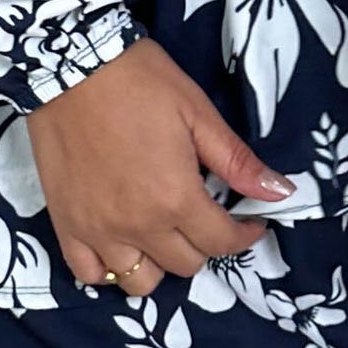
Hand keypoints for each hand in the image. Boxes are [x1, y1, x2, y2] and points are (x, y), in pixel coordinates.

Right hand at [27, 37, 292, 294]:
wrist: (70, 64)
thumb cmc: (140, 83)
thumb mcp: (198, 113)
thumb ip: (238, 162)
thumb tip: (281, 193)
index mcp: (176, 198)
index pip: (221, 242)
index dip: (244, 236)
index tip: (249, 223)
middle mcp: (138, 225)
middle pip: (185, 265)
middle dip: (204, 245)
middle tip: (203, 217)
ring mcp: (98, 230)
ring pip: (140, 282)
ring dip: (159, 263)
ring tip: (163, 235)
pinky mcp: (66, 225)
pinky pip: (89, 274)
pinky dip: (109, 270)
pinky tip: (121, 247)